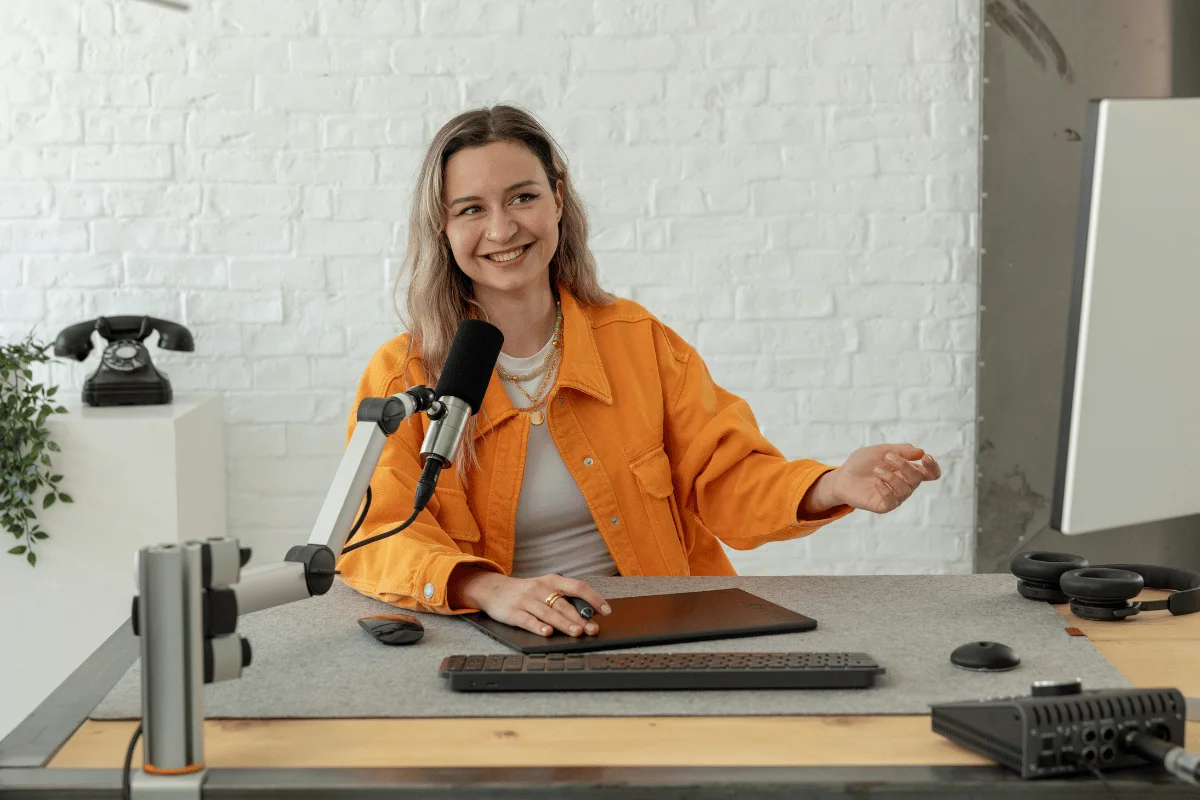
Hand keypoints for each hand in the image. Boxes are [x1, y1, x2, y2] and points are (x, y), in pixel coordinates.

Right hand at [452, 570, 610, 636]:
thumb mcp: (545, 588)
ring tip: (576, 632)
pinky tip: (547, 633)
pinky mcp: (513, 612)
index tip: (606, 610)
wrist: (493, 589)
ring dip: (564, 623)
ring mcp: (526, 600)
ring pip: (548, 613)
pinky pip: (528, 620)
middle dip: (580, 617)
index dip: (593, 598)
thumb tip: (590, 613)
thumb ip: (564, 598)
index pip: (577, 587)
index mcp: (552, 581)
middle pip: (564, 604)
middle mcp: (540, 588)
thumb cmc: (526, 592)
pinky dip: (538, 627)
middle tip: (592, 629)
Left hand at [810, 443, 940, 514]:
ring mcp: (895, 496)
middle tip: (887, 457)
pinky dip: (885, 489)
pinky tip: (875, 482)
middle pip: (918, 478)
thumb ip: (901, 450)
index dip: (933, 467)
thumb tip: (921, 452)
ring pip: (906, 490)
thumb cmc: (862, 463)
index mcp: (907, 471)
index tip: (925, 458)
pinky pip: (893, 501)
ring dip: (892, 477)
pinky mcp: (884, 506)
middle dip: (904, 465)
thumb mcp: (881, 450)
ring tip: (876, 469)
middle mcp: (904, 484)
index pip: (930, 473)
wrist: (841, 477)